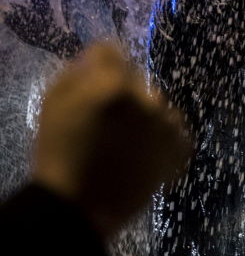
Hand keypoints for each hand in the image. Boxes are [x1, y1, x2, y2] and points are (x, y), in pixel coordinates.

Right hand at [31, 42, 191, 239]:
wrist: (81, 205)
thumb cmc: (60, 152)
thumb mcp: (53, 103)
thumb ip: (78, 71)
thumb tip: (100, 57)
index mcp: (113, 86)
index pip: (111, 51)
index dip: (99, 64)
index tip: (93, 81)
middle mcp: (148, 100)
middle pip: (136, 79)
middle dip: (123, 91)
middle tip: (106, 118)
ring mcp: (167, 124)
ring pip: (156, 103)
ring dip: (144, 113)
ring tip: (125, 140)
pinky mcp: (180, 146)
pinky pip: (174, 127)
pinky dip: (161, 134)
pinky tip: (142, 149)